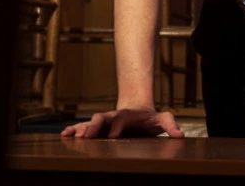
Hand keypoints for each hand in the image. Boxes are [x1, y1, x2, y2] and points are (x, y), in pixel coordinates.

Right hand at [60, 108, 184, 138]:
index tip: (112, 135)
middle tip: (85, 136)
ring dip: (80, 129)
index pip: (121, 119)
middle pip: (102, 119)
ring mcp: (105, 122)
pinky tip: (64, 135)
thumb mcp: (162, 118)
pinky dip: (74, 130)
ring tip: (69, 136)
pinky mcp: (99, 128)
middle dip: (93, 127)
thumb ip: (170, 125)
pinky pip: (85, 128)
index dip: (117, 126)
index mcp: (127, 115)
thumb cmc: (149, 118)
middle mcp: (113, 117)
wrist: (136, 109)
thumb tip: (180, 135)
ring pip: (90, 123)